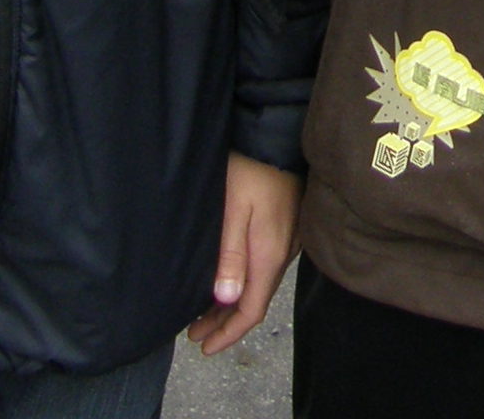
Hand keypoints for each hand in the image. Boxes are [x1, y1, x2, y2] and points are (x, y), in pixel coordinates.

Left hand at [187, 152, 298, 355]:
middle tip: (195, 334)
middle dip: (224, 322)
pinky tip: (228, 280)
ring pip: (259, 285)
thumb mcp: (232, 211)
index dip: (228, 333)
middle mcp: (283, 253)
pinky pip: (264, 268)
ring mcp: (288, 241)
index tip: (204, 347)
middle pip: (255, 301)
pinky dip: (243, 283)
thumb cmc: (249, 170)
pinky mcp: (286, 228)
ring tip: (204, 312)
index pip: (251, 310)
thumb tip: (227, 299)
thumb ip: (230, 256)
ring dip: (232, 303)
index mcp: (269, 255)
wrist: (276, 136)